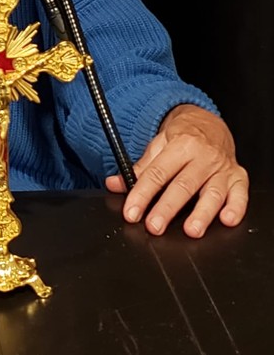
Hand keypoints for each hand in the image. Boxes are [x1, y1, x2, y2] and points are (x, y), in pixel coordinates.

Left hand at [105, 104, 248, 236]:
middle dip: (168, 208)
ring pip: (213, 193)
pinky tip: (227, 219)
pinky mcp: (239, 177)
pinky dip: (236, 208)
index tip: (131, 212)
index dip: (142, 194)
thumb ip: (139, 168)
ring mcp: (222, 168)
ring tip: (191, 230)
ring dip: (202, 213)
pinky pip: (240, 194)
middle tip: (154, 226)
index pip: (158, 172)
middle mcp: (203, 157)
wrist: (209, 123)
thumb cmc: (182, 138)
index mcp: (180, 145)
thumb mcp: (158, 146)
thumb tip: (115, 185)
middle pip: (184, 185)